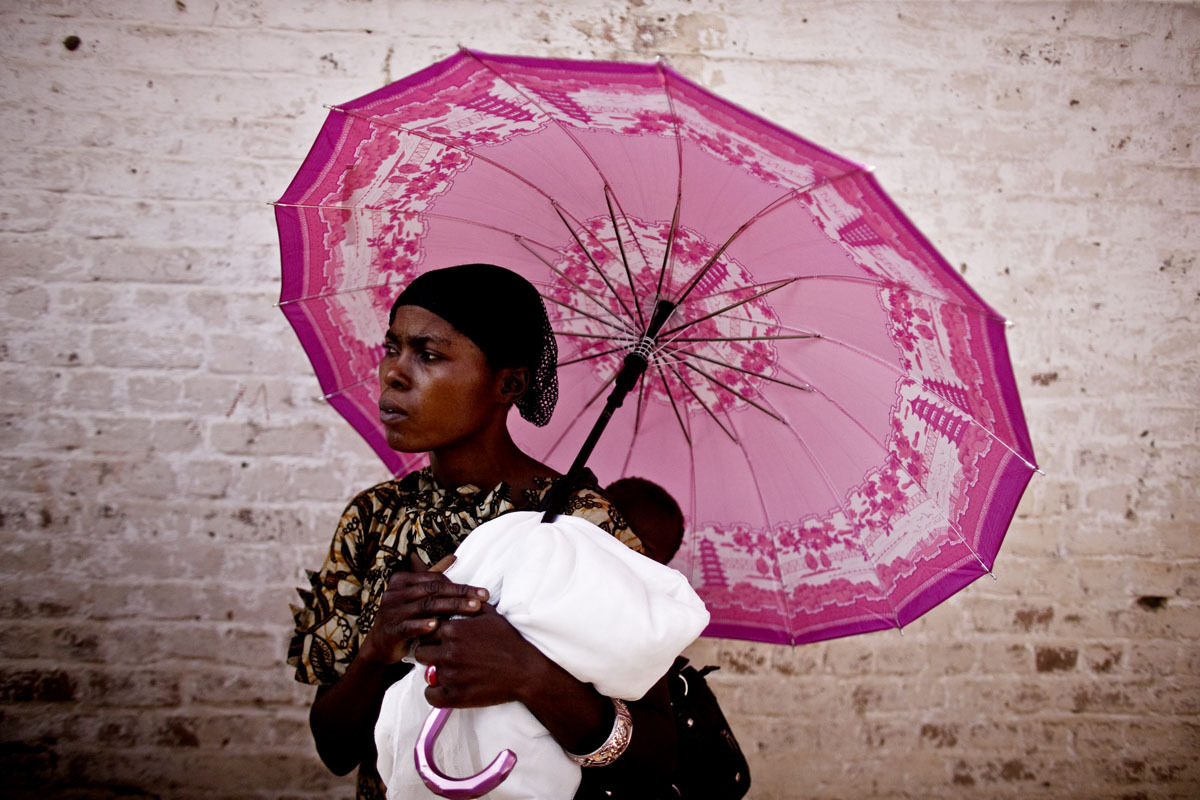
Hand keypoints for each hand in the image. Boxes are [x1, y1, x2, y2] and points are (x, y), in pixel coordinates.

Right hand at [359, 556, 489, 664]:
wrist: (381, 644)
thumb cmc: (405, 616)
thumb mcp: (417, 595)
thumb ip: (433, 577)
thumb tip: (454, 557)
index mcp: (402, 580)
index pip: (435, 580)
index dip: (460, 585)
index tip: (482, 592)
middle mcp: (395, 593)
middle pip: (433, 591)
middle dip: (460, 594)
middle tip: (482, 599)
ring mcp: (391, 612)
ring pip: (425, 606)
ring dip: (451, 607)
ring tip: (472, 609)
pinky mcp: (390, 631)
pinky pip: (408, 626)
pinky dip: (422, 626)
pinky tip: (437, 626)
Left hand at [413, 603, 542, 708]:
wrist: (525, 670)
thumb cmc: (509, 641)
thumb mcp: (491, 615)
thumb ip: (470, 604)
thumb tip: (460, 594)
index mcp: (453, 630)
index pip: (426, 630)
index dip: (434, 635)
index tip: (442, 641)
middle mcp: (448, 651)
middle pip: (421, 651)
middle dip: (430, 653)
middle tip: (444, 656)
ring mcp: (450, 675)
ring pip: (426, 673)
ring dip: (435, 672)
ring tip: (450, 671)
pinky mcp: (455, 695)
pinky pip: (430, 695)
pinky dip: (435, 693)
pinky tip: (446, 688)